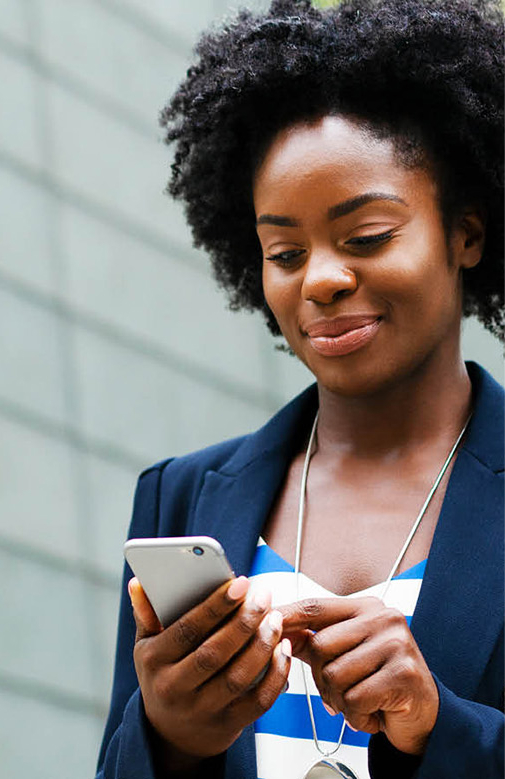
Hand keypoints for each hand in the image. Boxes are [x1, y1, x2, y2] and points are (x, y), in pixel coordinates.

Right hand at [129, 576, 290, 768]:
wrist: (171, 734)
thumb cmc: (163, 675)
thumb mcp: (146, 646)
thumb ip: (146, 613)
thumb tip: (138, 581)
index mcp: (154, 661)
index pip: (187, 629)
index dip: (215, 606)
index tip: (240, 583)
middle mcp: (174, 688)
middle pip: (215, 653)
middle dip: (244, 622)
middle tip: (263, 597)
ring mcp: (202, 710)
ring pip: (238, 677)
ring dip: (262, 645)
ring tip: (275, 619)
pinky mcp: (227, 725)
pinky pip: (258, 701)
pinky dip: (275, 674)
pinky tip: (282, 650)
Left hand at [279, 596, 438, 754]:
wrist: (423, 714)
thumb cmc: (380, 681)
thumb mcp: (347, 654)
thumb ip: (315, 641)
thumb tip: (276, 629)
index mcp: (366, 607)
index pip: (315, 607)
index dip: (287, 615)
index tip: (264, 620)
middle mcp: (383, 618)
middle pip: (320, 646)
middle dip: (323, 679)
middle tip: (344, 691)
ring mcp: (396, 643)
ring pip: (334, 676)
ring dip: (340, 701)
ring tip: (362, 700)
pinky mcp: (404, 674)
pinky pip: (354, 700)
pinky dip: (357, 716)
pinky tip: (374, 712)